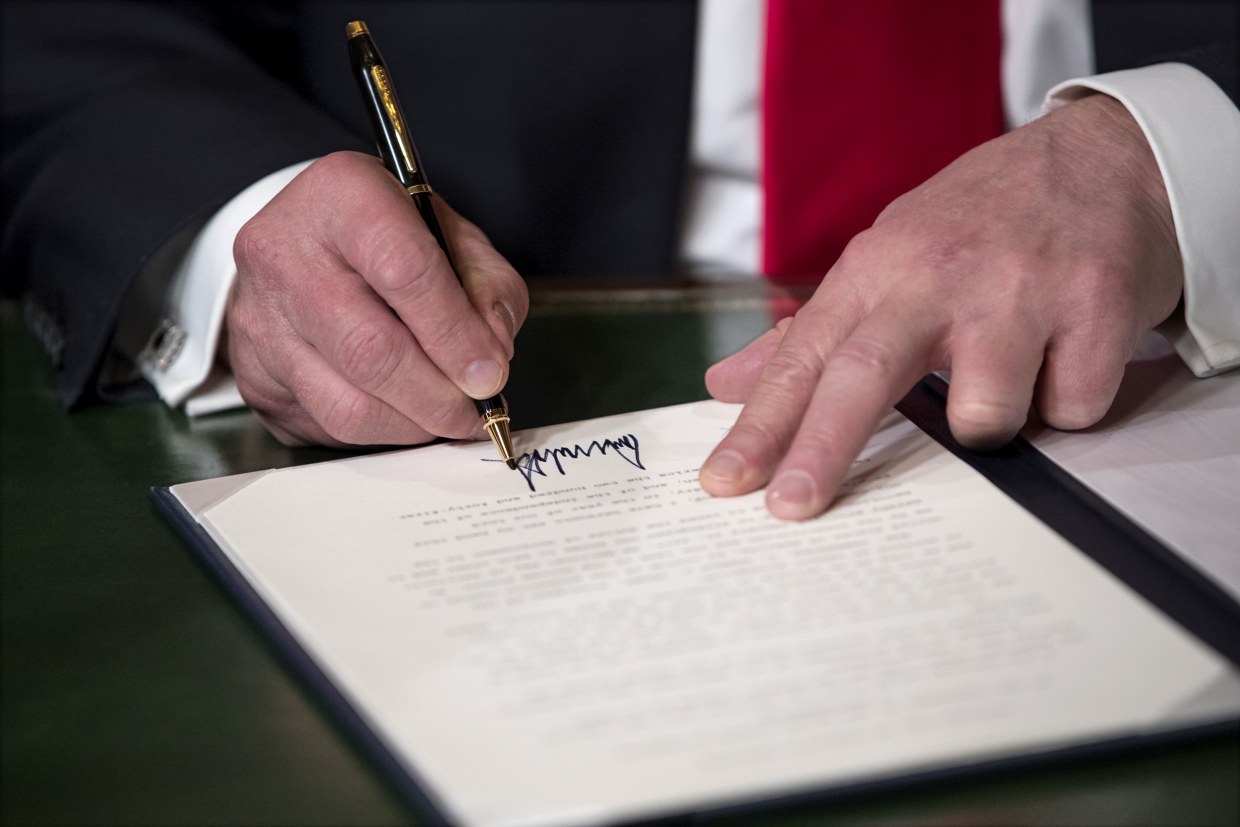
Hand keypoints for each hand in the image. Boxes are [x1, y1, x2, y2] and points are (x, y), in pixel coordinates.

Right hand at [225, 151, 527, 446]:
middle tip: (476, 412)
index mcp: (342, 194)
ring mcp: (258, 316)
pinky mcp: (253, 371)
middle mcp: (283, 250)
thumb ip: (486, 289)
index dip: (455, 333)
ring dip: (412, 425)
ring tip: (447, 417)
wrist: (309, 244)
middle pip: (369, 349)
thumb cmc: (390, 239)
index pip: (404, 270)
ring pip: (344, 404)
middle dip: (437, 396)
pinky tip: (405, 415)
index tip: (490, 374)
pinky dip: (380, 433)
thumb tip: (488, 361)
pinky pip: (325, 425)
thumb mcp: (453, 237)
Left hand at [701, 93, 1182, 519]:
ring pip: (983, 416)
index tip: (726, 479)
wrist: (1108, 153)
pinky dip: (1066, 400)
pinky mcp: (1098, 308)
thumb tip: (728, 383)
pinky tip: (1066, 353)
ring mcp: (1021, 291)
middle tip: (791, 506)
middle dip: (822, 449)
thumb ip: (813, 329)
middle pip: (865, 376)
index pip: (803, 357)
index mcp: (880, 267)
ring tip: (1010, 371)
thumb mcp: (889, 254)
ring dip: (993, 421)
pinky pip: (1070, 409)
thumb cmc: (986, 217)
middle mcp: (941, 275)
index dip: (760, 424)